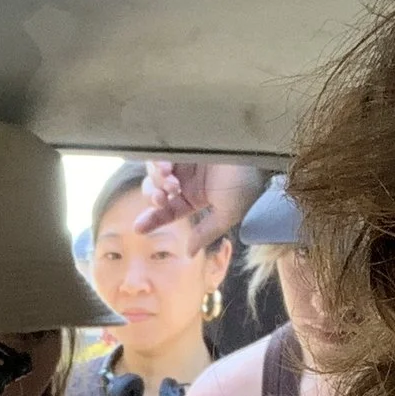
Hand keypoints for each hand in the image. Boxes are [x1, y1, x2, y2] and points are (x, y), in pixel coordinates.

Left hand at [133, 161, 261, 243]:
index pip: (169, 210)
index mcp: (196, 197)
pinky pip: (161, 153)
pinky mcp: (184, 142)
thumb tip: (188, 253)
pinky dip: (159, 162)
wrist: (256, 153)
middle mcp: (188, 179)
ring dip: (157, 180)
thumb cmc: (246, 184)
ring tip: (171, 181)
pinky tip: (168, 168)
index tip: (138, 228)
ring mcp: (185, 159)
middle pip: (156, 191)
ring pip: (155, 173)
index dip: (153, 219)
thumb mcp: (226, 214)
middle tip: (163, 198)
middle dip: (155, 197)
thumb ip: (205, 233)